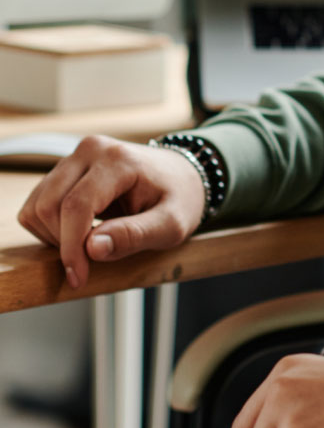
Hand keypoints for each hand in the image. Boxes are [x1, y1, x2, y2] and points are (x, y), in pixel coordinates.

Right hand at [17, 134, 205, 288]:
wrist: (183, 175)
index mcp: (119, 160)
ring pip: (37, 206)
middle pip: (49, 206)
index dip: (71, 247)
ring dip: (53, 236)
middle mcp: (91, 150)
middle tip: (90, 261)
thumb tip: (92, 248)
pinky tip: (80, 232)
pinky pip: (37, 204)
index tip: (79, 277)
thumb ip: (135, 235)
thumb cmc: (180, 198)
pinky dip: (49, 227)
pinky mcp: (66, 169)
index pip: (77, 206)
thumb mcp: (172, 224)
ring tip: (90, 243)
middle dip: (63, 243)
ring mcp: (75, 157)